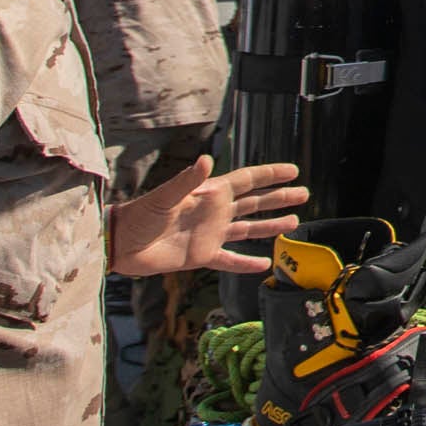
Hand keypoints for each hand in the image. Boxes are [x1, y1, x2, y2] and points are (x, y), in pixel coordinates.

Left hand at [108, 158, 309, 277]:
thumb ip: (187, 181)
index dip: (270, 174)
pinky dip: (247, 263)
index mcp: (209, 194)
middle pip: (254, 203)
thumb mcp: (164, 196)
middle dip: (279, 198)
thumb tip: (206, 160)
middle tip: (304, 194)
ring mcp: (210, 234)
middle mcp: (214, 212)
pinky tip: (265, 265)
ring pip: (248, 229)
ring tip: (294, 223)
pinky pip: (230, 260)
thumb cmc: (139, 215)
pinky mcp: (202, 256)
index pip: (247, 180)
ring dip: (270, 226)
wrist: (122, 245)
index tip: (292, 170)